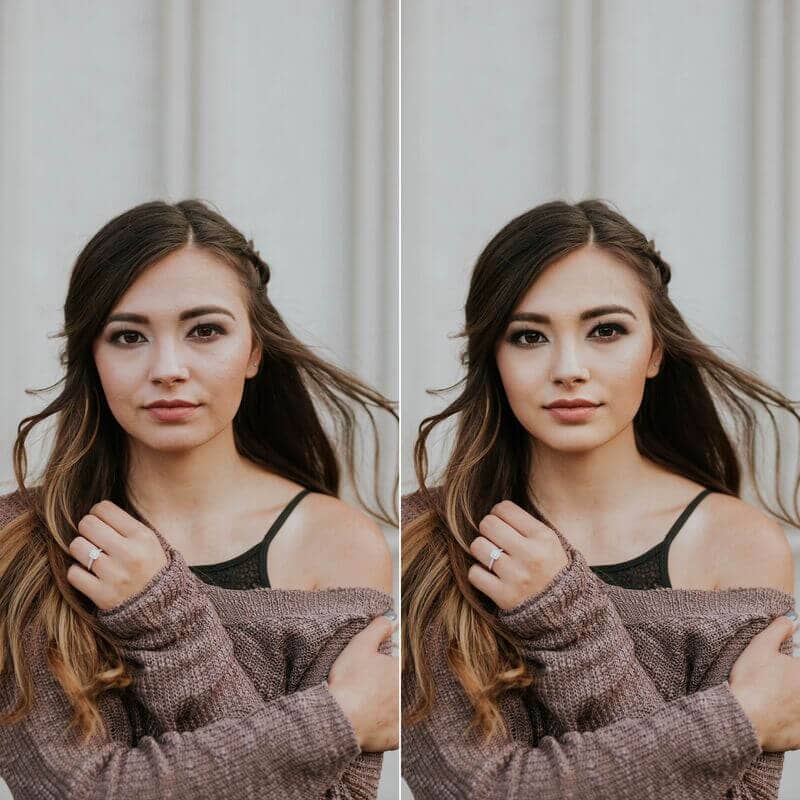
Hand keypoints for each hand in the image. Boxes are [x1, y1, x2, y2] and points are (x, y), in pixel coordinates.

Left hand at [66, 500, 167, 610]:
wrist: (161, 607)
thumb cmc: (151, 568)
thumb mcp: (150, 541)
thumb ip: (126, 525)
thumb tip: (95, 511)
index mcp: (143, 536)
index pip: (104, 509)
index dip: (97, 512)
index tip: (101, 521)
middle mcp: (129, 554)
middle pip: (87, 524)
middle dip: (87, 529)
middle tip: (93, 538)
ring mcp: (115, 575)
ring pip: (77, 546)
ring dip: (81, 550)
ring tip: (91, 555)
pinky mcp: (102, 595)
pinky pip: (73, 573)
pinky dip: (78, 572)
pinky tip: (90, 574)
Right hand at [327, 616, 397, 752]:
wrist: (339, 719)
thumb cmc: (348, 683)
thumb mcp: (360, 645)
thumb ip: (378, 628)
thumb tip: (391, 617)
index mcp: (400, 671)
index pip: (398, 663)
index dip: (383, 665)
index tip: (371, 670)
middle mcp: (406, 694)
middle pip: (399, 686)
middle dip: (387, 686)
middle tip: (367, 688)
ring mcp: (402, 718)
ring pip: (398, 708)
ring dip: (387, 707)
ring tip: (367, 705)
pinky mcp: (395, 738)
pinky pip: (394, 732)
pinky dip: (385, 729)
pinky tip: (372, 723)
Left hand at [467, 500, 568, 610]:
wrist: (564, 611)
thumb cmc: (552, 570)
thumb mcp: (551, 542)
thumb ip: (526, 525)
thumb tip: (495, 511)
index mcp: (543, 537)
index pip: (504, 508)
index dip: (498, 513)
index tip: (502, 522)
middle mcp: (530, 555)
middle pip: (487, 524)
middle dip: (488, 529)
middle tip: (494, 539)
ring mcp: (516, 576)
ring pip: (477, 546)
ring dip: (481, 550)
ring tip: (492, 557)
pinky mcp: (504, 596)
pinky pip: (474, 573)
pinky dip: (478, 573)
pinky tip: (490, 575)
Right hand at [729, 614, 799, 751]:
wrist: (744, 718)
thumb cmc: (751, 683)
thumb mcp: (761, 647)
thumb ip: (779, 630)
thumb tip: (790, 619)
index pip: (799, 666)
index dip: (792, 666)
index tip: (783, 669)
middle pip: (799, 685)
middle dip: (792, 682)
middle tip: (775, 683)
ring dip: (793, 701)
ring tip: (776, 699)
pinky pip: (799, 727)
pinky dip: (792, 722)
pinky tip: (779, 717)